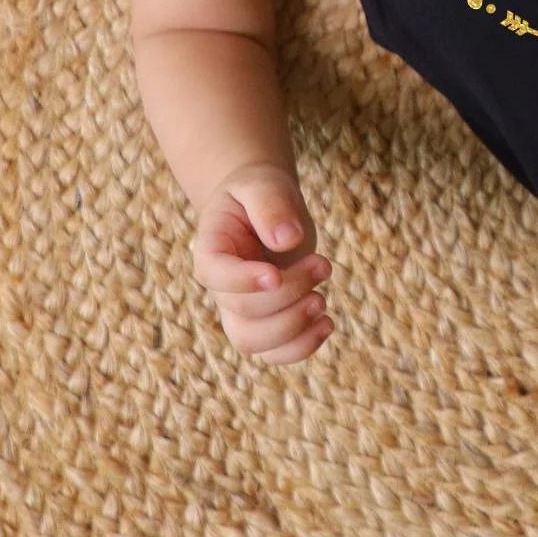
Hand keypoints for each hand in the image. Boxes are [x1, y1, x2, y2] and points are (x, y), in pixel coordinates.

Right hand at [191, 162, 334, 363]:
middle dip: (289, 293)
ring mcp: (241, 308)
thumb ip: (271, 205)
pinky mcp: (266, 320)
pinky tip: (326, 324)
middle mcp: (221, 286)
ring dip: (293, 327)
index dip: (244, 281)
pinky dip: (301, 348)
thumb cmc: (259, 192)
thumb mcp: (263, 183)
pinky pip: (273, 353)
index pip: (215, 275)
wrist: (263, 206)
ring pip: (251, 342)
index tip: (276, 274)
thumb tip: (287, 241)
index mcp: (211, 249)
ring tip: (322, 301)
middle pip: (243, 310)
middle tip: (324, 264)